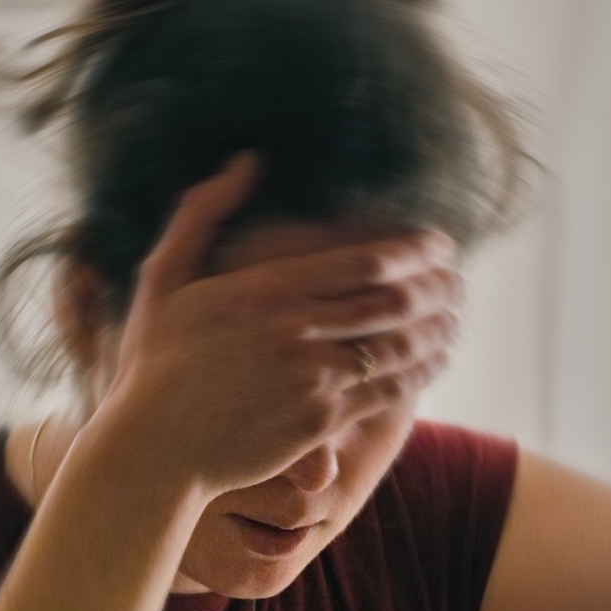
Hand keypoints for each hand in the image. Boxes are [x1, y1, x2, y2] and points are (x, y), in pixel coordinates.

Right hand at [99, 153, 464, 497]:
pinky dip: (422, 372)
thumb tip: (246, 159)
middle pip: (396, 300)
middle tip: (458, 280)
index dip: (417, 251)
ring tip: (456, 316)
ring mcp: (314, 379)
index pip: (367, 260)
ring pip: (402, 346)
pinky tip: (435, 361)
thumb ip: (203, 212)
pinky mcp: (322, 421)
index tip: (441, 245)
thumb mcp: (164, 277)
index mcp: (266, 288)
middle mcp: (297, 330)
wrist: (153, 451)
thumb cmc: (154, 364)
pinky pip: (390, 391)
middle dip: (439, 287)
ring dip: (440, 328)